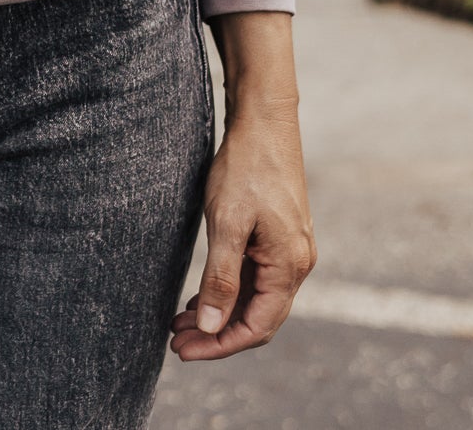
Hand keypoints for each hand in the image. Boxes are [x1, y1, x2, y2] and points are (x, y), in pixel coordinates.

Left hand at [169, 98, 316, 359]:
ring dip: (220, 313)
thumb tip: (212, 325)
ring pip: (254, 298)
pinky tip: (200, 296)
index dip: (220, 344)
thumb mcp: (227, 223)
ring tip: (180, 323)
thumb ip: (221, 277)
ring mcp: (289, 250)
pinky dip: (227, 290)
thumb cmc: (246, 167)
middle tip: (175, 342)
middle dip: (216, 333)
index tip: (184, 351)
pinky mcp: (278, 237)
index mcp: (289, 265)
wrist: (265, 120)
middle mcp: (296, 264)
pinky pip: (254, 277)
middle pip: (257, 318)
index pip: (256, 327)